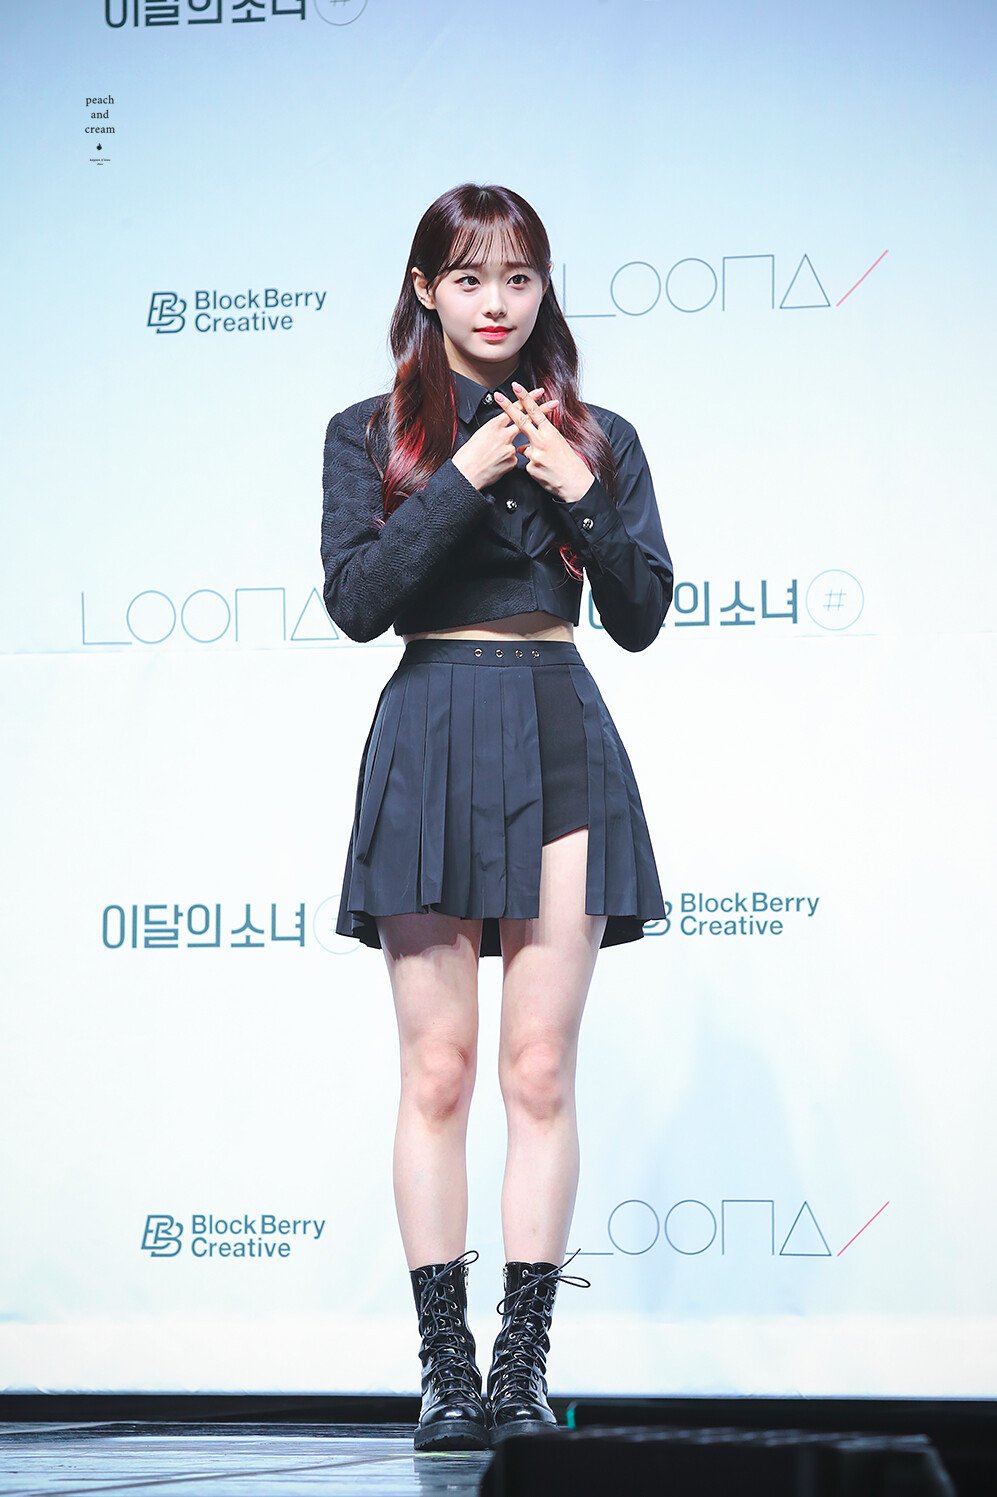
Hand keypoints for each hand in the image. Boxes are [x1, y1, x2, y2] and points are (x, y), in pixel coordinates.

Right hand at [451, 386, 558, 491]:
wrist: (465, 475)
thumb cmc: (467, 456)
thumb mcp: (479, 436)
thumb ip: (495, 431)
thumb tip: (502, 431)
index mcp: (494, 425)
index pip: (514, 408)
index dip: (527, 399)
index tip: (537, 392)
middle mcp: (504, 434)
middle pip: (527, 419)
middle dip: (542, 410)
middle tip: (553, 403)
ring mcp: (510, 448)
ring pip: (517, 444)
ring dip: (507, 448)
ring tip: (493, 454)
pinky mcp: (512, 461)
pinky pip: (513, 458)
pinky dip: (506, 461)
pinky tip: (495, 465)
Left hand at [493, 380, 594, 502]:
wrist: (575, 483)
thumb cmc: (570, 464)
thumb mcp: (560, 444)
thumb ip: (544, 437)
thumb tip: (532, 437)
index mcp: (550, 433)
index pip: (535, 411)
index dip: (525, 398)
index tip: (516, 388)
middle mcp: (541, 441)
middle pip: (521, 421)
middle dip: (508, 407)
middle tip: (498, 397)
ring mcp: (535, 454)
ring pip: (524, 449)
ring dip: (532, 453)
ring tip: (547, 462)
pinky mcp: (530, 467)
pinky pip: (527, 464)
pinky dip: (533, 466)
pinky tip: (544, 470)